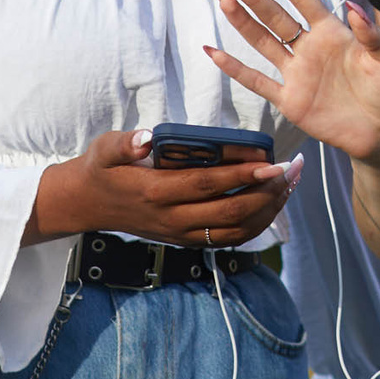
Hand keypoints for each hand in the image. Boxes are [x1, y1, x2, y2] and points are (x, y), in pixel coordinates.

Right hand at [29, 128, 301, 246]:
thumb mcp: (104, 148)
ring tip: (290, 185)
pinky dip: (255, 225)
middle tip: (292, 170)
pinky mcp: (186, 241)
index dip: (241, 176)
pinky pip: (228, 240)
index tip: (271, 163)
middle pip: (230, 213)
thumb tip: (146, 138)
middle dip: (267, 193)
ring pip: (235, 232)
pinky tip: (272, 204)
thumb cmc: (101, 169)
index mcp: (155, 193)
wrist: (87, 205)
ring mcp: (180, 234)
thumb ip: (125, 143)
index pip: (207, 186)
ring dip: (268, 210)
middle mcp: (171, 220)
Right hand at [205, 0, 379, 167]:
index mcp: (332, 32)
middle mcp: (310, 48)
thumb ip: (371, 35)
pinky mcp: (290, 101)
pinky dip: (235, 69)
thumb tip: (352, 6)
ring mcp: (298, 74)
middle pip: (275, 16)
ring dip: (242, 22)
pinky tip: (214, 52)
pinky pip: (258, 82)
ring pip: (262, 42)